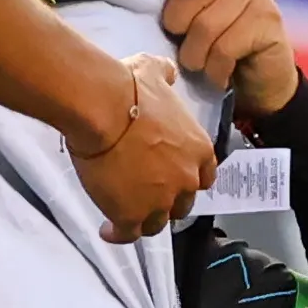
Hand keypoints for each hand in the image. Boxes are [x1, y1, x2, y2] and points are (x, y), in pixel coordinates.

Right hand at [70, 54, 214, 243]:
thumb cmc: (129, 89)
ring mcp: (159, 202)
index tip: (175, 177)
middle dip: (167, 200)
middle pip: (182, 203)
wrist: (102, 110)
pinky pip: (128, 234)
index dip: (189, 178)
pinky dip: (118, 234)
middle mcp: (185, 180)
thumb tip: (167, 73)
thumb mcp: (154, 73)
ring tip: (125, 212)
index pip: (205, 176)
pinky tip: (107, 230)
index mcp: (198, 150)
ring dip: (144, 219)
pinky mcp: (131, 216)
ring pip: (156, 223)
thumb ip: (165, 76)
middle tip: (145, 192)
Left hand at [154, 0, 298, 118]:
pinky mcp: (269, 23)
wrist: (260, 78)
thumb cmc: (216, 42)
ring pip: (207, 24)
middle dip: (178, 22)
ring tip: (200, 62)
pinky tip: (219, 72)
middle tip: (182, 41)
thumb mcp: (190, 12)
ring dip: (195, 55)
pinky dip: (214, 69)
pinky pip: (224, 48)